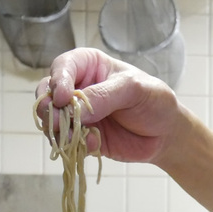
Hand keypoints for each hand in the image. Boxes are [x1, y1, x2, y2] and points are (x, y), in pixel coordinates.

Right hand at [35, 48, 182, 163]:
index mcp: (87, 65)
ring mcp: (77, 115)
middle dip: (49, 109)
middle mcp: (77, 88)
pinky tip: (93, 144)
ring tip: (77, 137)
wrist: (166, 133)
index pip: (62, 67)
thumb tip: (77, 110)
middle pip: (47, 95)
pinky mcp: (81, 137)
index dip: (57, 81)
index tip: (62, 97)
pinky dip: (74, 145)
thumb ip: (105, 96)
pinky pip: (67, 142)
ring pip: (52, 121)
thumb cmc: (153, 100)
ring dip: (59, 131)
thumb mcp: (134, 89)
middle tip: (57, 121)